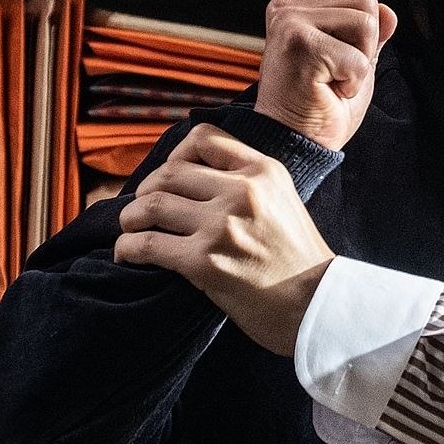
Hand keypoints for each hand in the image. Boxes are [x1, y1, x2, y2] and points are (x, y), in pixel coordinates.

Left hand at [114, 123, 333, 354]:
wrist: (316, 305)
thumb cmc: (298, 259)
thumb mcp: (284, 201)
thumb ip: (247, 182)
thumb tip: (191, 175)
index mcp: (264, 172)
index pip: (203, 138)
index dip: (176, 154)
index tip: (173, 178)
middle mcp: (242, 192)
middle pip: (168, 173)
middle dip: (146, 190)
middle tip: (143, 210)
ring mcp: (222, 226)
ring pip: (150, 205)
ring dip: (131, 218)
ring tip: (132, 230)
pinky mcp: (204, 262)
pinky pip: (145, 244)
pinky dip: (127, 248)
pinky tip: (127, 255)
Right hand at [255, 0, 398, 150]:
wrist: (293, 143)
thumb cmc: (319, 106)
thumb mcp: (355, 62)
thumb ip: (371, 34)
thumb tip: (389, 11)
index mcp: (297, 6)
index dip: (367, 24)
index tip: (340, 55)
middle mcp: (288, 8)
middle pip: (366, 0)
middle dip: (367, 43)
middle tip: (337, 72)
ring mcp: (290, 22)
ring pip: (366, 22)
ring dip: (361, 62)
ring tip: (332, 80)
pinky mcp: (299, 45)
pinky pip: (359, 58)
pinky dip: (353, 82)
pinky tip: (327, 91)